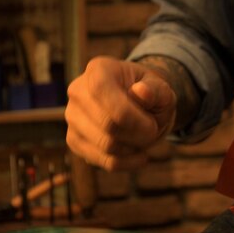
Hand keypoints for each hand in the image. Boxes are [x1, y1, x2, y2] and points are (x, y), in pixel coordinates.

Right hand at [65, 56, 175, 170]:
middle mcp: (78, 90)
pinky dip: (126, 162)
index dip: (131, 115)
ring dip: (133, 148)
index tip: (152, 124)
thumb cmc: (150, 95)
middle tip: (152, 131)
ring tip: (144, 139)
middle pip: (107, 124)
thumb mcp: (161, 88)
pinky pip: (101, 161)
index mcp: (98, 69)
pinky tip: (139, 156)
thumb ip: (156, 89)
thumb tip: (141, 92)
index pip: (102, 91)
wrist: (140, 107)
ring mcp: (72, 116)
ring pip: (105, 145)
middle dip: (138, 134)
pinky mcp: (74, 140)